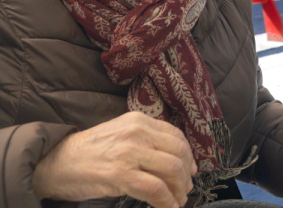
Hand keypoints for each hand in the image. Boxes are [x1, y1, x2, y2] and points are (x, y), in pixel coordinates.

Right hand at [31, 111, 196, 207]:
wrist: (54, 163)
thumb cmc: (87, 153)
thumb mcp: (120, 136)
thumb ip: (145, 142)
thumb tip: (174, 162)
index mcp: (139, 121)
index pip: (176, 136)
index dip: (188, 156)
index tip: (191, 170)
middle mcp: (137, 132)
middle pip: (178, 153)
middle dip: (186, 175)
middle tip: (186, 189)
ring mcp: (129, 152)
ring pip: (171, 170)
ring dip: (179, 189)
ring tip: (178, 200)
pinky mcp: (120, 173)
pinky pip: (154, 188)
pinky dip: (166, 201)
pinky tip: (167, 207)